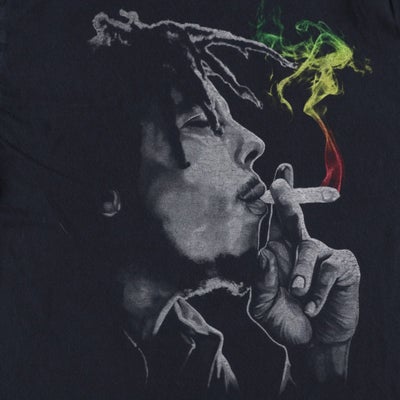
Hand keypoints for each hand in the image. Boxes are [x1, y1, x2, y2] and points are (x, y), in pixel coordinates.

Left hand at [249, 164, 359, 347]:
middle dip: (287, 199)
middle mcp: (298, 247)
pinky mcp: (342, 267)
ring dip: (301, 274)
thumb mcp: (263, 307)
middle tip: (278, 184)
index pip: (274, 221)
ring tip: (297, 294)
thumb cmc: (285, 320)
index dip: (276, 199)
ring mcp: (322, 255)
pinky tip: (313, 307)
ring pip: (308, 248)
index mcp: (278, 252)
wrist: (312, 344)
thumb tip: (263, 253)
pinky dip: (319, 290)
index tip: (277, 176)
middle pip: (293, 218)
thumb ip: (260, 283)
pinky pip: (329, 269)